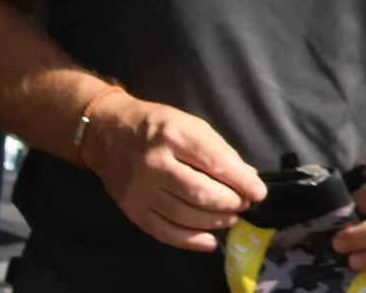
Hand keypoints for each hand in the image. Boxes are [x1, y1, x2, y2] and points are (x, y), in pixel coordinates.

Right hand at [79, 92, 264, 252]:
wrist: (106, 132)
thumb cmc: (157, 125)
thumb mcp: (191, 124)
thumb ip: (219, 151)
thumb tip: (248, 178)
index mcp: (173, 135)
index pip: (214, 162)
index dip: (240, 181)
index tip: (259, 192)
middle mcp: (154, 164)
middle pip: (199, 193)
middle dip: (229, 202)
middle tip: (243, 204)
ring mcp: (140, 190)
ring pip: (184, 216)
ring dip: (215, 221)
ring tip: (230, 217)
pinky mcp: (131, 209)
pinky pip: (164, 232)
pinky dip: (190, 241)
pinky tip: (209, 240)